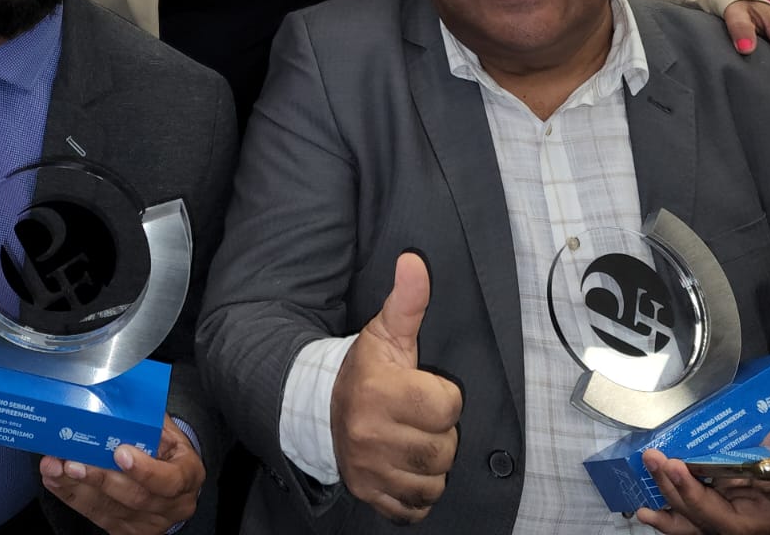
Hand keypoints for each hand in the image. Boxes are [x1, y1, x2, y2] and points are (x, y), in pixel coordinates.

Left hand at [39, 417, 203, 534]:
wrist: (172, 481)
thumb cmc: (168, 451)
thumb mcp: (169, 432)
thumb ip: (149, 419)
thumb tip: (119, 394)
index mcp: (187, 476)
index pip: (168, 480)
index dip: (143, 469)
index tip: (119, 452)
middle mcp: (172, 505)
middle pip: (134, 497)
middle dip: (99, 479)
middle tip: (72, 462)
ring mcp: (148, 522)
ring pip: (109, 509)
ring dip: (77, 488)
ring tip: (54, 468)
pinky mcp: (126, 529)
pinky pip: (96, 515)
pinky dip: (72, 496)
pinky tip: (56, 480)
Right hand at [331, 252, 462, 523]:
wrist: (320, 410)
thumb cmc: (365, 369)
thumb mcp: (385, 332)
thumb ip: (407, 300)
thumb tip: (414, 261)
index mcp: (380, 393)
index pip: (448, 407)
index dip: (443, 397)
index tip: (423, 388)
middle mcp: (371, 436)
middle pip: (444, 448)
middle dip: (438, 432)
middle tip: (417, 417)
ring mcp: (369, 470)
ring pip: (434, 481)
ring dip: (431, 464)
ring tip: (412, 441)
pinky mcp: (369, 495)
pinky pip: (415, 508)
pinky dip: (417, 493)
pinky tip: (405, 467)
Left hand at [637, 421, 769, 533]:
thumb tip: (764, 467)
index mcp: (760, 523)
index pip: (721, 516)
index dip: (695, 494)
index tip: (678, 467)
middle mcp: (738, 525)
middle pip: (697, 515)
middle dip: (673, 487)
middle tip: (657, 459)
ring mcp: (724, 516)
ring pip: (688, 517)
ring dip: (665, 494)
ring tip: (647, 472)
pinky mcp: (716, 502)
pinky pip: (687, 513)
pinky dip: (667, 509)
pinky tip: (646, 510)